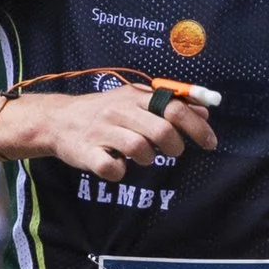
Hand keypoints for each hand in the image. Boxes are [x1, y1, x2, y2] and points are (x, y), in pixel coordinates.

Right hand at [3, 84, 216, 184]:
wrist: (58, 120)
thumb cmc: (104, 112)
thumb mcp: (136, 101)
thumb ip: (170, 105)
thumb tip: (205, 111)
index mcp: (135, 97)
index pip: (174, 107)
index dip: (197, 127)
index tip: (210, 143)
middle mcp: (119, 111)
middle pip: (161, 129)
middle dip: (175, 146)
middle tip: (174, 152)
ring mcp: (101, 131)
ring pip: (139, 148)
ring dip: (149, 158)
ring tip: (143, 157)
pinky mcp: (87, 152)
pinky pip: (111, 168)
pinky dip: (119, 172)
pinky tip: (117, 166)